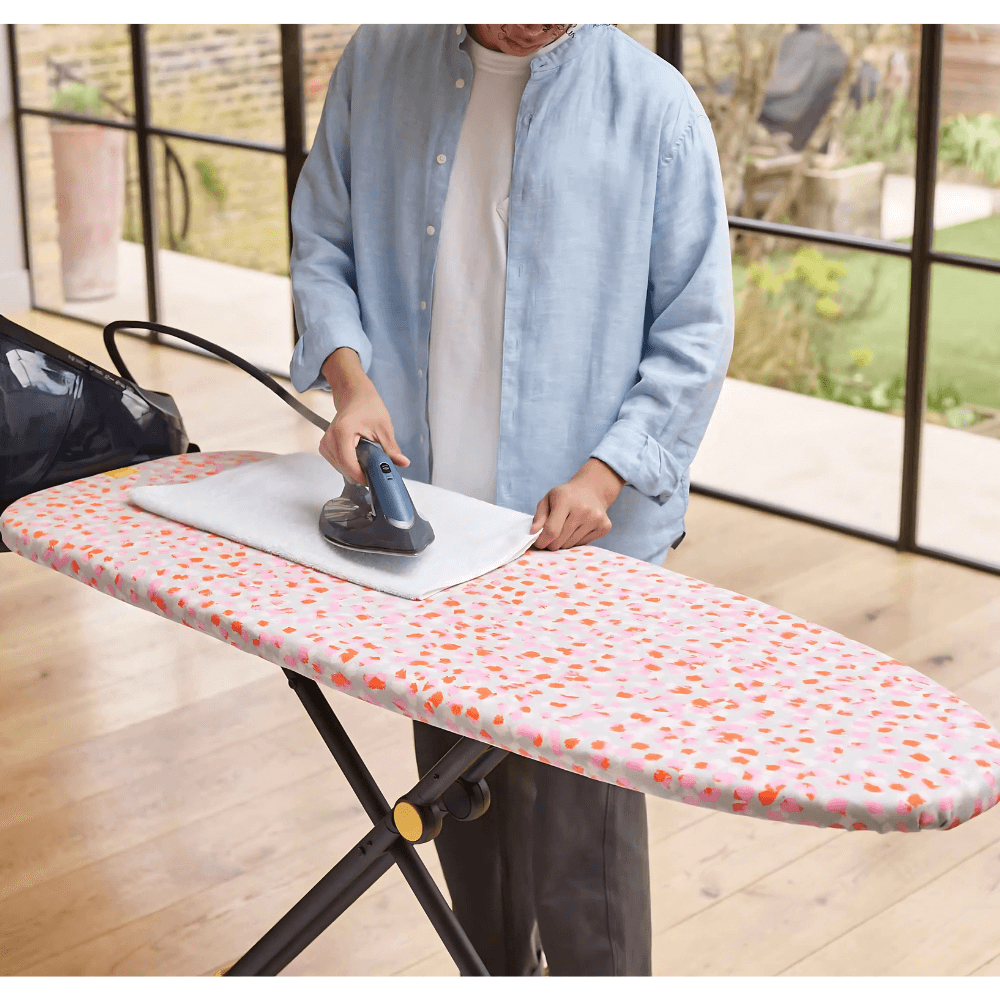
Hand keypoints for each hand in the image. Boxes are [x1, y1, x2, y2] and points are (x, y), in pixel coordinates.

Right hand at [319, 348, 408, 483]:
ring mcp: (325, 443)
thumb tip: (403, 463)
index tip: (374, 479)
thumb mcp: (384, 427)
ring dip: (354, 470)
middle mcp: (330, 439)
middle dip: (360, 473)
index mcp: (343, 433)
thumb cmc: (367, 405)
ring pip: (339, 468)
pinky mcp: (325, 446)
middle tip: (376, 470)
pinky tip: (359, 458)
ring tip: (368, 461)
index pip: (348, 464)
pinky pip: (336, 463)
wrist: (353, 394)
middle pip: (343, 468)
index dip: (361, 475)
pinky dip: (348, 465)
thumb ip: (391, 448)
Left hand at [531, 458, 624, 550]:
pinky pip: (583, 544)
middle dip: (551, 542)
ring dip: (563, 541)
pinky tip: (579, 527)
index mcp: (566, 500)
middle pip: (560, 540)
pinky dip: (576, 540)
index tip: (538, 543)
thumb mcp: (548, 499)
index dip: (542, 541)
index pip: (552, 530)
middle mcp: (583, 509)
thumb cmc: (565, 496)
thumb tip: (533, 533)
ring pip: (570, 544)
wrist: (592, 489)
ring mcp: (596, 518)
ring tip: (566, 528)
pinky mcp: (604, 526)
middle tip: (551, 535)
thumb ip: (539, 516)